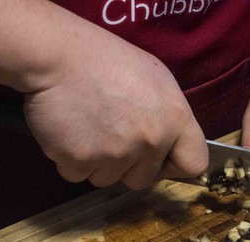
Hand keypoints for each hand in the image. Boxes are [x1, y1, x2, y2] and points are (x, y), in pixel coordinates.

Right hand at [23, 31, 206, 189]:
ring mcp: (115, 154)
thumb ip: (168, 117)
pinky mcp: (80, 161)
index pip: (194, 163)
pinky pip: (77, 175)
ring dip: (98, 163)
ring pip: (109, 179)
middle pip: (144, 179)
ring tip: (88, 128)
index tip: (160, 158)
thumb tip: (168, 145)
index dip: (175, 164)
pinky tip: (70, 131)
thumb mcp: (156, 78)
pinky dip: (70, 160)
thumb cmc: (105, 60)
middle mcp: (150, 141)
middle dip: (129, 166)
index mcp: (175, 118)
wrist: (55, 54)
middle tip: (111, 134)